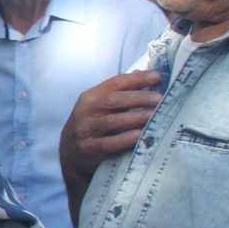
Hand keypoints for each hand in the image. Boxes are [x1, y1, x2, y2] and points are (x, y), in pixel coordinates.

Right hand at [60, 69, 162, 187]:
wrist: (69, 154)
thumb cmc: (91, 125)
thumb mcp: (99, 107)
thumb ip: (119, 92)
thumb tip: (142, 73)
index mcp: (90, 97)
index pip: (115, 83)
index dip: (136, 79)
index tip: (157, 76)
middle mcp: (85, 111)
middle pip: (114, 100)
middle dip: (139, 97)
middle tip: (159, 98)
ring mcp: (85, 130)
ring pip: (112, 121)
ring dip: (135, 117)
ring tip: (154, 115)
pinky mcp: (87, 149)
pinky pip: (108, 143)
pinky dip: (125, 139)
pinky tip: (140, 136)